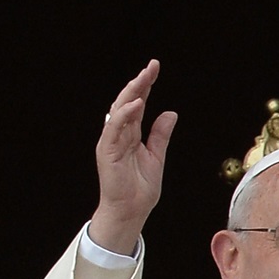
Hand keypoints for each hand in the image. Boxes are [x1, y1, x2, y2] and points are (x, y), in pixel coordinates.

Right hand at [89, 59, 177, 254]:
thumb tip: (170, 113)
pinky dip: (124, 115)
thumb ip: (160, 135)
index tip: (154, 68)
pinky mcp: (107, 151)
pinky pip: (114, 128)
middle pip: (128, 102)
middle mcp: (120, 134)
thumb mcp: (156, 157)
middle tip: (151, 66)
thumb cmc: (139, 189)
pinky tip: (137, 103)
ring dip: (131, 93)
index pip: (138, 104)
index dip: (145, 85)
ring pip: (119, 110)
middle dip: (139, 83)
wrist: (130, 211)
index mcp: (131, 134)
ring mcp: (112, 141)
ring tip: (143, 78)